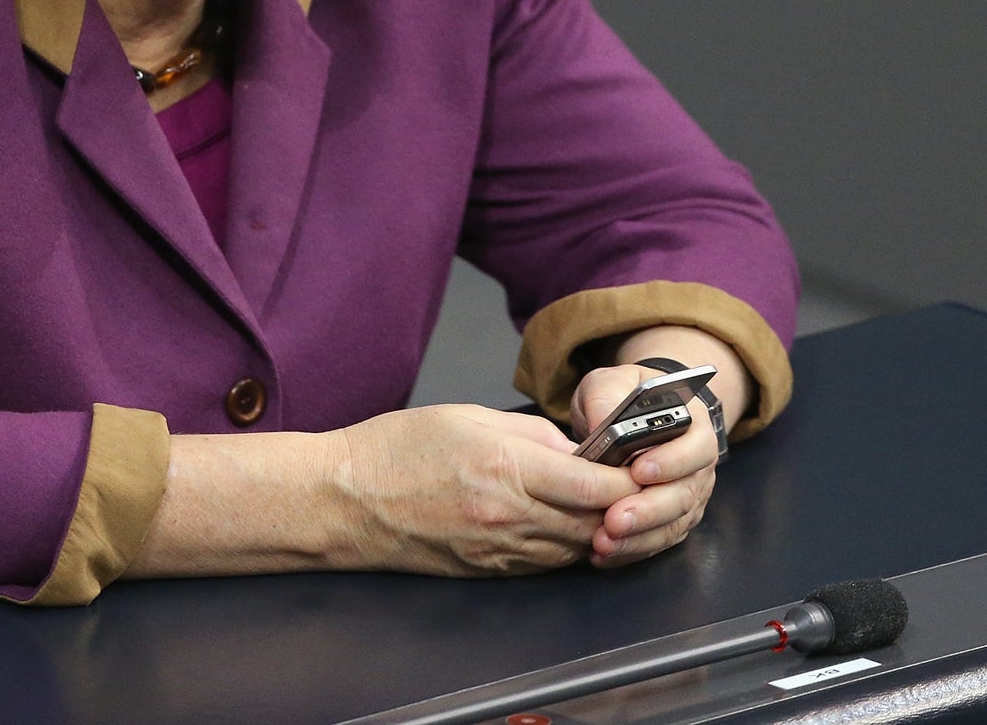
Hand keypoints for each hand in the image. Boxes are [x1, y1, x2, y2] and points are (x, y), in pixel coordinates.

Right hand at [332, 404, 636, 576]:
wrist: (344, 500)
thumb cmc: (396, 449)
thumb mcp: (468, 416)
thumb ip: (531, 434)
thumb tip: (575, 449)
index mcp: (506, 468)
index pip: (595, 484)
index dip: (628, 477)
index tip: (642, 463)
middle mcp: (508, 515)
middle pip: (595, 522)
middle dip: (623, 506)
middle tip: (637, 485)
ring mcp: (498, 549)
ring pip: (575, 548)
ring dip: (598, 529)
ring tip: (607, 506)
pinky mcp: (486, 570)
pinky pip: (545, 563)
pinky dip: (566, 546)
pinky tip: (567, 527)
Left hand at [570, 363, 718, 568]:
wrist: (632, 418)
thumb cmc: (624, 397)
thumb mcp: (611, 382)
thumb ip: (607, 396)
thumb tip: (601, 424)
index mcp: (694, 426)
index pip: (694, 447)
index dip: (671, 462)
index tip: (638, 471)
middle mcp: (699, 467)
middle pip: (684, 495)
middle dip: (648, 511)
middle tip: (614, 520)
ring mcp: (689, 498)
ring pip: (672, 525)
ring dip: (639, 539)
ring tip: (603, 544)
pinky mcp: (671, 522)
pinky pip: (657, 543)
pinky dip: (631, 552)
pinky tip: (602, 555)